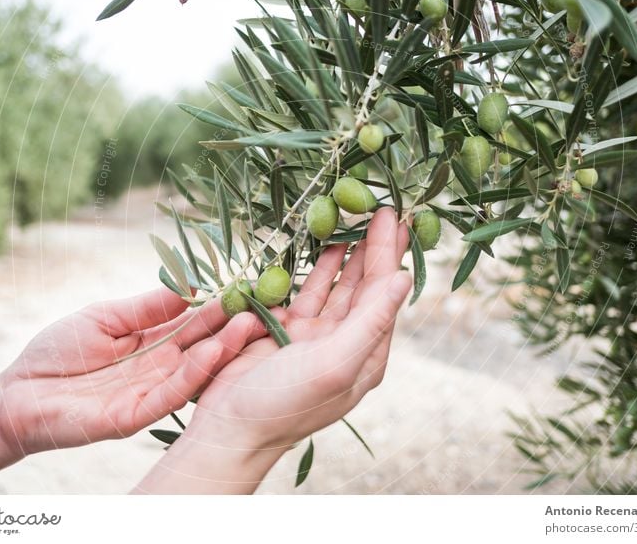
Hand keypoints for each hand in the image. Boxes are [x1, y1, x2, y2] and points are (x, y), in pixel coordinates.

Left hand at [0, 288, 260, 455]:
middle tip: (263, 309)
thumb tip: (188, 286)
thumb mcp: (105, 318)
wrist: (17, 393)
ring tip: (247, 327)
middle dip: (232, 328)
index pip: (194, 325)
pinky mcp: (135, 416)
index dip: (219, 309)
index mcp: (153, 343)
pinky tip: (210, 354)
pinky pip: (169, 396)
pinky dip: (192, 375)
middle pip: (203, 347)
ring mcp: (150, 394)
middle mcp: (159, 369)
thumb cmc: (58, 351)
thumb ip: (145, 308)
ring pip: (194, 372)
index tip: (247, 289)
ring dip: (222, 351)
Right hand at [136, 208, 411, 492]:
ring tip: (357, 218)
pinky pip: (309, 291)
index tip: (396, 218)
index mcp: (366, 354)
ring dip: (349, 253)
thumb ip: (371, 321)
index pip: (384, 294)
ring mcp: (316, 336)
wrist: (230, 427)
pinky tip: (326, 245)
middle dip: (375, 247)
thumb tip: (405, 280)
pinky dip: (318, 268)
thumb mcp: (335, 363)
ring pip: (339, 285)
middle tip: (383, 208)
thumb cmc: (285, 402)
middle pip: (366, 285)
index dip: (390, 254)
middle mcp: (346, 343)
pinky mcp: (287, 330)